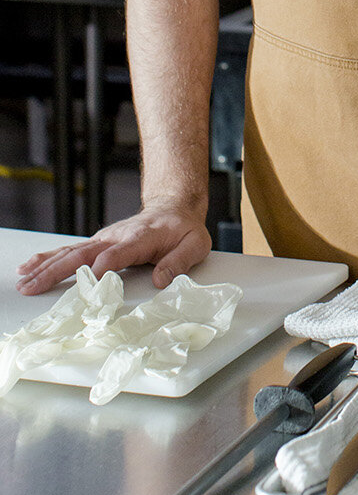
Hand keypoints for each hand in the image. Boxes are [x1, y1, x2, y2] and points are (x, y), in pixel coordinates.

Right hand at [15, 202, 211, 295]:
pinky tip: (29, 268)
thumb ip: (179, 262)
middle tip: (36, 285)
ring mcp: (104, 238)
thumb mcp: (195, 245)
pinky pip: (70, 251)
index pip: (118, 253)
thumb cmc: (183, 230)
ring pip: (71, 252)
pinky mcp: (97, 243)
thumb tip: (161, 281)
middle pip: (84, 253)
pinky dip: (48, 259)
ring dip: (46, 266)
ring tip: (25, 280)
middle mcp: (116, 237)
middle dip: (59, 269)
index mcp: (141, 238)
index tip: (92, 280)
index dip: (105, 265)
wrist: (173, 208)